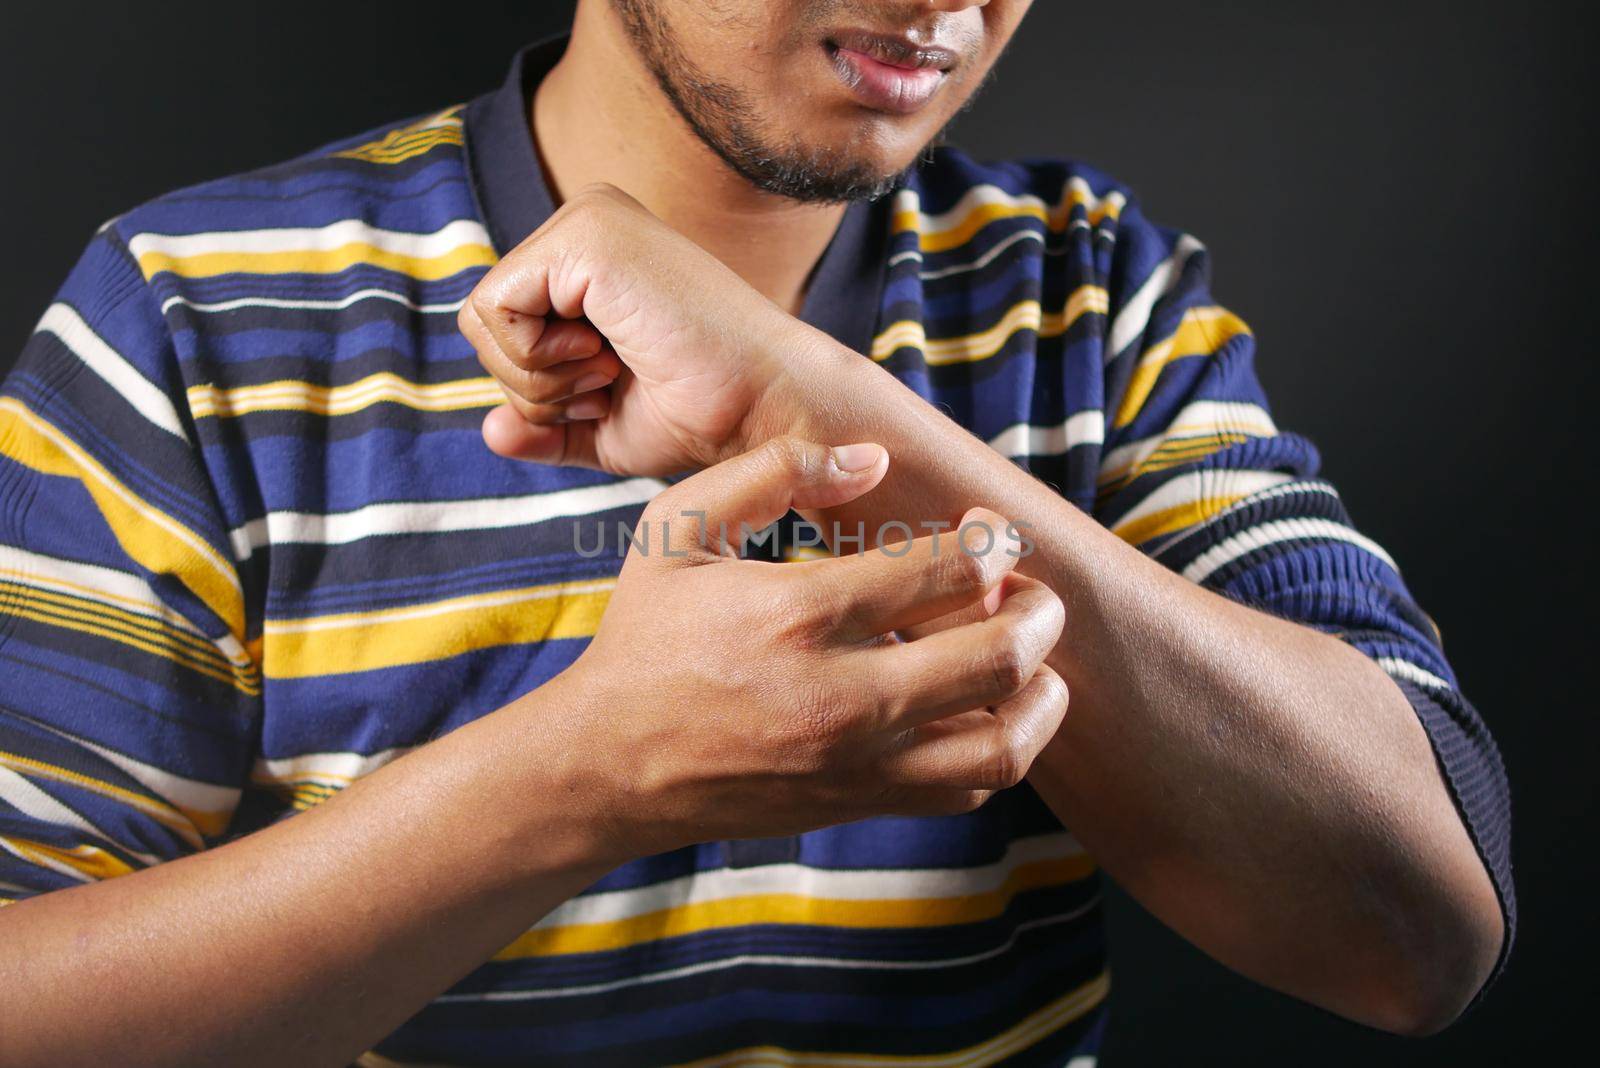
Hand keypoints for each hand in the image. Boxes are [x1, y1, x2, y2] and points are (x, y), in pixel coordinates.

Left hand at [459, 182, 825, 475]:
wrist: (765, 410)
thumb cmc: (707, 417)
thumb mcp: (605, 427)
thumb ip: (545, 425)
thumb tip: (490, 432)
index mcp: (593, 254)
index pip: (501, 324)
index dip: (541, 387)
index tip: (614, 389)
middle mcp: (587, 220)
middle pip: (481, 320)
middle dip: (537, 385)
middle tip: (614, 381)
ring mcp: (588, 219)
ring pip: (481, 318)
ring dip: (542, 378)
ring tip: (615, 369)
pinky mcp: (587, 235)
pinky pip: (494, 311)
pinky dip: (539, 360)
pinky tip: (607, 355)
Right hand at [560, 436, 1068, 861]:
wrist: (610, 761)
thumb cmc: (648, 635)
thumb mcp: (679, 526)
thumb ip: (775, 471)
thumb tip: (872, 459)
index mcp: (799, 612)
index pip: (950, 568)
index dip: (993, 540)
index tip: (988, 532)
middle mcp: (841, 695)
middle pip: (1000, 653)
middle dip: (1039, 610)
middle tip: (1029, 591)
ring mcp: (856, 761)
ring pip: (1005, 740)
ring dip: (1042, 690)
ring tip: (1032, 657)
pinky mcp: (860, 802)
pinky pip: (969, 785)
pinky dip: (999, 746)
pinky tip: (980, 707)